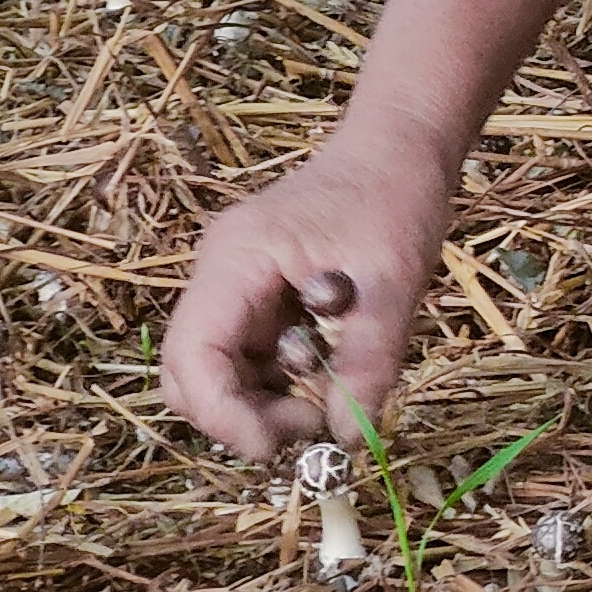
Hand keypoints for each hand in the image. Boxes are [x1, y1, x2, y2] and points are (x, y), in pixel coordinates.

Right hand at [156, 134, 455, 458]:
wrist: (400, 145)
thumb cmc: (396, 196)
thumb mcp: (395, 282)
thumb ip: (368, 362)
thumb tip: (347, 437)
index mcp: (236, 259)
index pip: (192, 356)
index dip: (224, 416)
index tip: (280, 446)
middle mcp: (220, 273)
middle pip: (191, 372)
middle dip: (243, 415)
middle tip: (315, 422)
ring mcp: (235, 284)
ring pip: (218, 372)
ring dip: (264, 402)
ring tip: (333, 396)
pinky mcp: (257, 295)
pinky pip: (249, 356)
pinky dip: (281, 381)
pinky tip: (332, 369)